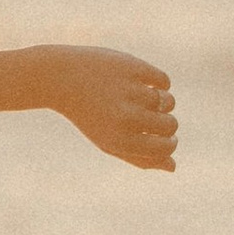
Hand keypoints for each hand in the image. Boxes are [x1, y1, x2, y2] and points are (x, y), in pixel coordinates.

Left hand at [53, 47, 177, 171]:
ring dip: (162, 101)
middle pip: (171, 125)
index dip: (169, 142)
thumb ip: (141, 158)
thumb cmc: (88, 114)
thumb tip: (173, 167)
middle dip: (166, 122)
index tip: (163, 137)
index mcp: (120, 140)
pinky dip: (159, 83)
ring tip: (143, 98)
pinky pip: (163, 80)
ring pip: (169, 101)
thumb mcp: (109, 141)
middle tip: (150, 116)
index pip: (166, 147)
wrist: (60, 78)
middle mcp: (127, 117)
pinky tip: (142, 83)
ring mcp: (130, 91)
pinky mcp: (133, 68)